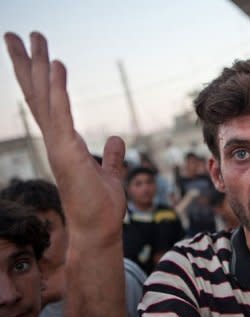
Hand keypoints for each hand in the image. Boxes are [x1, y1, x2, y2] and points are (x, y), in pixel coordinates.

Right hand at [4, 32, 125, 246]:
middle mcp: (56, 141)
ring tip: (31, 37)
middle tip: (15, 34)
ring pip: (44, 98)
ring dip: (37, 67)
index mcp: (64, 143)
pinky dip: (58, 90)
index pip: (48, 104)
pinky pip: (61, 114)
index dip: (41, 79)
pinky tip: (56, 65)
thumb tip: (116, 139)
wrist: (98, 231)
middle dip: (27, 64)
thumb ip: (111, 156)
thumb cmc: (101, 207)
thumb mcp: (110, 173)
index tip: (38, 55)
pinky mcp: (67, 152)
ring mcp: (58, 146)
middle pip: (37, 95)